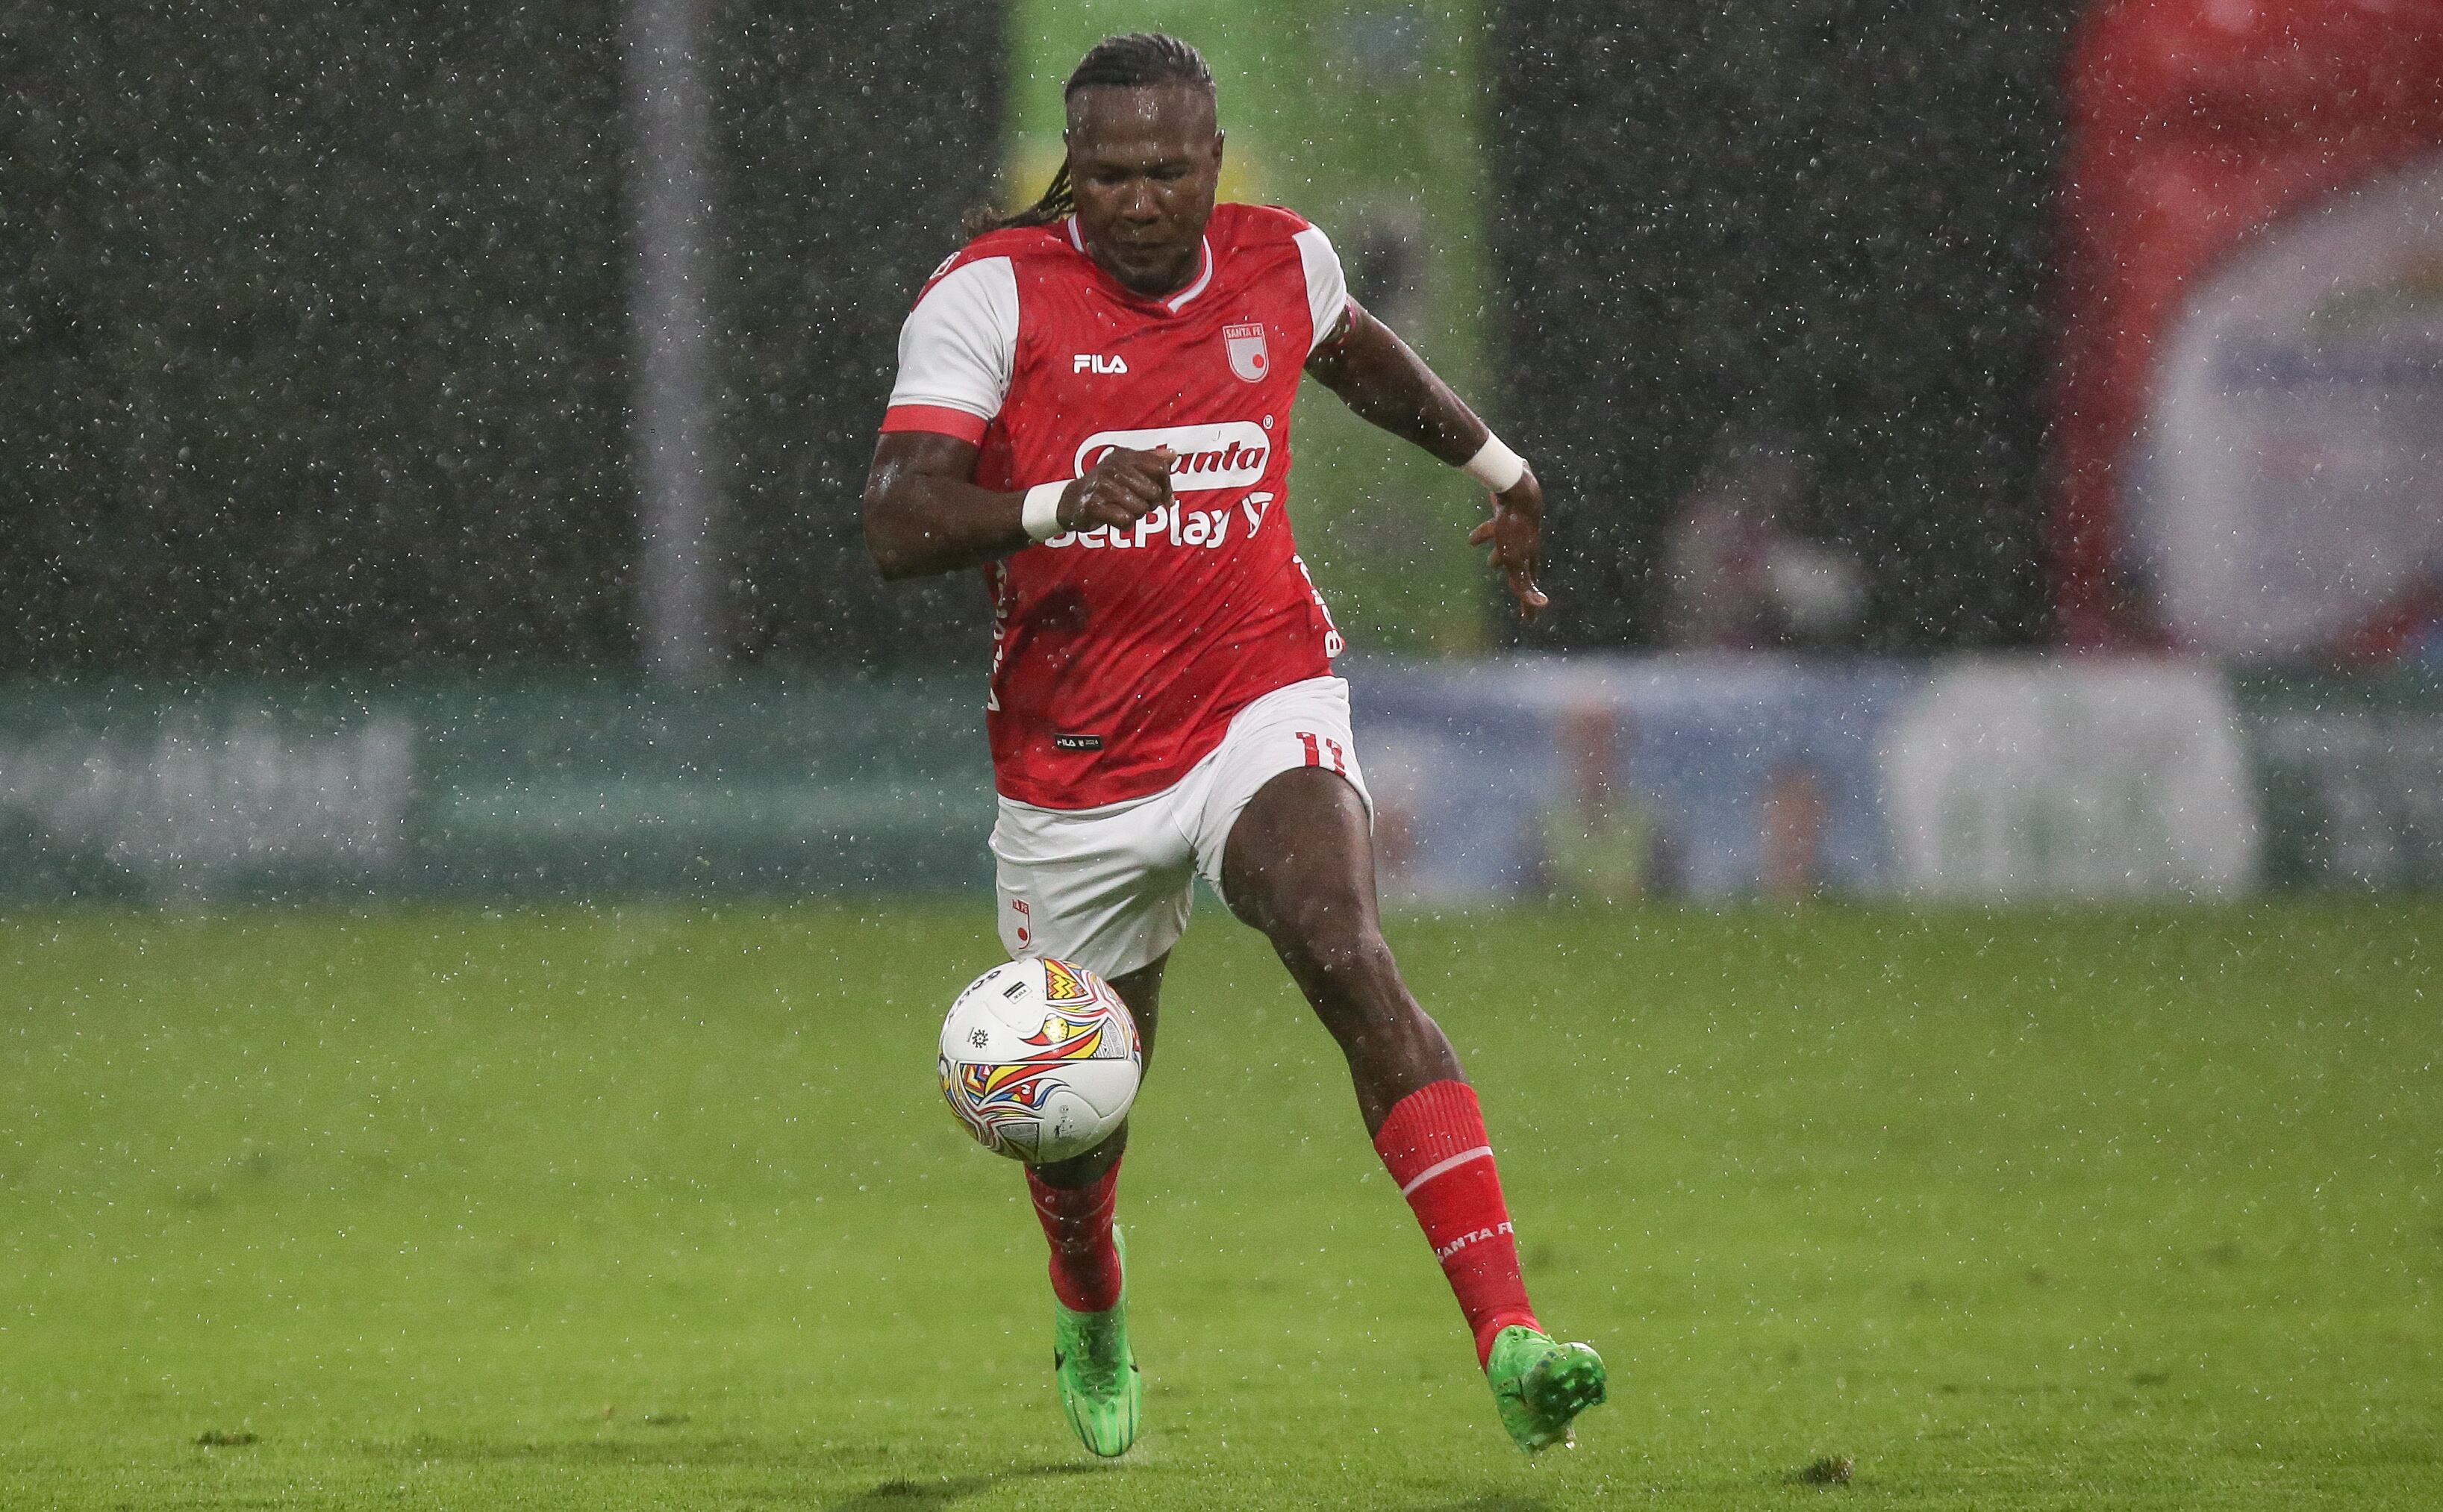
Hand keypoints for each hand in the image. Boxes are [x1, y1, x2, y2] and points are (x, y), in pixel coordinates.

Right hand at [1060, 446, 1175, 530]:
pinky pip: (1125, 519)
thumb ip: (1151, 460)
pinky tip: (1117, 518)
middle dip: (1151, 503)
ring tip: (1126, 510)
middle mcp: (1113, 468)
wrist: (1072, 500)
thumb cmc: (1105, 485)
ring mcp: (1101, 486)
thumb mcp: (1127, 467)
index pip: (1159, 469)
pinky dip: (1126, 524)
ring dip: (1138, 515)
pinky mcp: (1093, 506)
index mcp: (1124, 456)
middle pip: (1153, 491)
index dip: (1167, 486)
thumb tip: (1173, 455)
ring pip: (1141, 507)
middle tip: (1139, 504)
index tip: (1164, 497)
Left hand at [1467, 463, 1549, 621]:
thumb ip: (1525, 584)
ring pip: (1503, 537)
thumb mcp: (1516, 560)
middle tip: (1499, 573)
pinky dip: (1483, 524)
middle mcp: (1525, 541)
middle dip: (1510, 570)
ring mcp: (1516, 524)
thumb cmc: (1515, 528)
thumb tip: (1542, 605)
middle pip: (1518, 560)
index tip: (1529, 621)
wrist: (1517, 489)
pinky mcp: (1504, 508)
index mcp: (1529, 555)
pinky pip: (1492, 518)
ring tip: (1473, 540)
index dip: (1529, 602)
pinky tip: (1473, 522)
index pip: (1529, 584)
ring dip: (1491, 543)